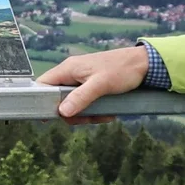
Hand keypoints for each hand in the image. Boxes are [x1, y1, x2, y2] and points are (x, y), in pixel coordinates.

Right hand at [35, 46, 149, 123]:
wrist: (144, 64)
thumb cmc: (122, 69)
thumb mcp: (100, 85)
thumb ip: (80, 98)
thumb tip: (62, 112)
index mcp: (68, 69)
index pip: (43, 84)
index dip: (41, 101)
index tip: (49, 117)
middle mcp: (71, 73)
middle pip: (57, 99)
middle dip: (70, 113)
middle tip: (85, 120)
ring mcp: (81, 80)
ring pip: (72, 103)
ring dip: (84, 114)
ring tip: (101, 116)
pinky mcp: (90, 86)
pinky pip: (84, 102)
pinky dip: (93, 110)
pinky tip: (106, 113)